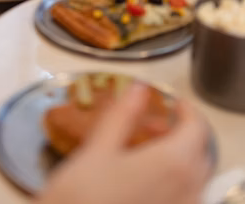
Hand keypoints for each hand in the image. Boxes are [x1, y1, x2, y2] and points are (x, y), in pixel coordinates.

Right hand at [35, 85, 212, 203]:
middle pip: (198, 153)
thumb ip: (121, 115)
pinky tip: (141, 181)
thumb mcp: (97, 150)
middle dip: (178, 133)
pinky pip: (182, 197)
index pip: (197, 128)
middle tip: (150, 124)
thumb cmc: (82, 197)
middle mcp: (187, 190)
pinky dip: (171, 182)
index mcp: (173, 163)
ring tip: (142, 152)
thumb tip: (137, 89)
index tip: (172, 101)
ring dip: (175, 158)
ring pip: (191, 178)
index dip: (187, 110)